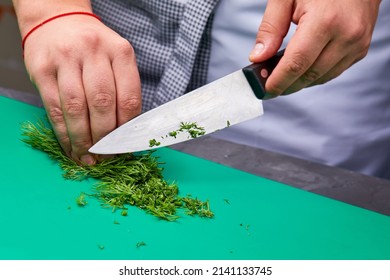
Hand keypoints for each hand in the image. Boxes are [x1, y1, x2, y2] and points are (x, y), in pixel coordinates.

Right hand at [23, 15, 141, 163]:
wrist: (58, 21)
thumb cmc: (93, 48)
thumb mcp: (116, 59)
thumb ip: (123, 90)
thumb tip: (127, 134)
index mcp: (120, 52)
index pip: (129, 98)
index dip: (127, 129)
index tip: (126, 148)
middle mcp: (93, 52)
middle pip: (102, 104)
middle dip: (105, 138)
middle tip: (107, 157)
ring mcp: (65, 59)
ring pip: (76, 108)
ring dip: (83, 140)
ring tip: (89, 158)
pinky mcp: (42, 69)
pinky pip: (54, 108)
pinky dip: (64, 133)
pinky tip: (71, 147)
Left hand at [249, 0, 380, 96]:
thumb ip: (271, 28)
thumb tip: (259, 58)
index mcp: (325, 20)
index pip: (296, 63)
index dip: (278, 81)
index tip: (265, 90)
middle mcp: (346, 35)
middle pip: (309, 75)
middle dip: (286, 86)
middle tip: (268, 87)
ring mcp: (357, 44)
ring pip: (322, 77)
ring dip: (300, 82)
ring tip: (282, 78)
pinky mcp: (360, 49)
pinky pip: (333, 72)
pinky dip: (314, 75)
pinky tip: (302, 70)